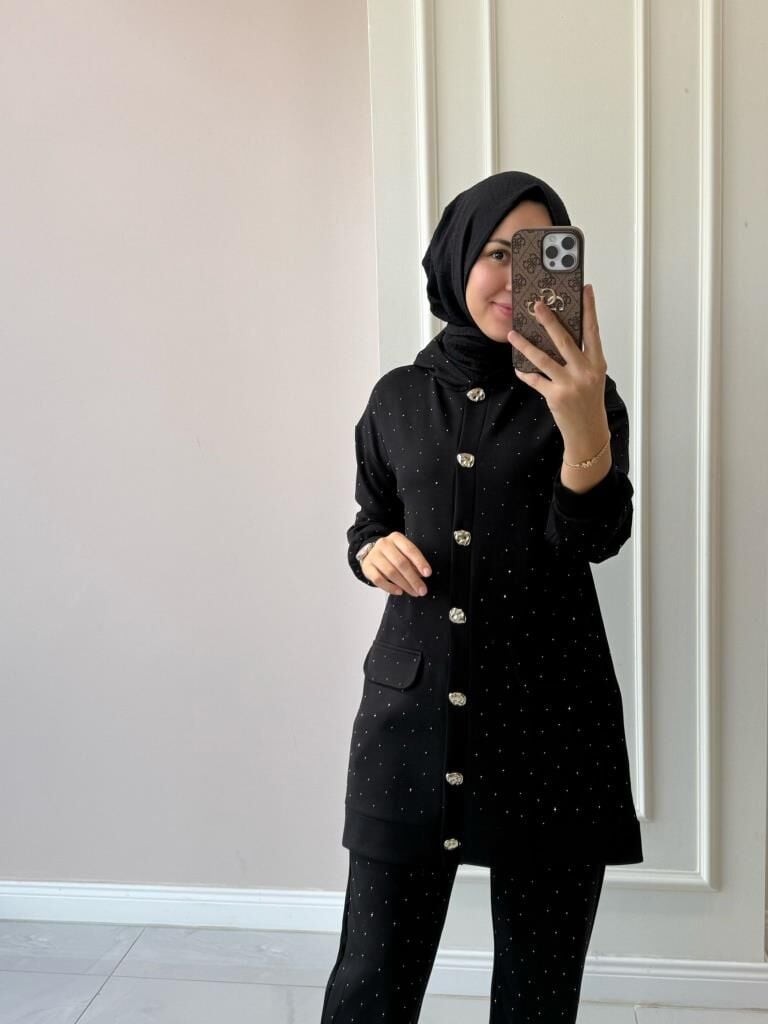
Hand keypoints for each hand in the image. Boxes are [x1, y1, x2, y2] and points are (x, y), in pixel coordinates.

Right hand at [361, 532, 431, 596]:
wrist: (373, 554)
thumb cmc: (393, 554)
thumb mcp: (404, 552)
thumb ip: (413, 562)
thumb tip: (421, 576)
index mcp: (396, 538)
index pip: (410, 550)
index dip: (420, 562)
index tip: (428, 573)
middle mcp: (384, 544)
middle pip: (401, 563)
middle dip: (413, 579)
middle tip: (422, 590)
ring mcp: (374, 555)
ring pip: (390, 572)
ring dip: (404, 585)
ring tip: (413, 592)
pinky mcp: (367, 567)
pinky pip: (378, 580)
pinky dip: (390, 587)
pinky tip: (399, 591)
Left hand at [507, 283, 610, 451]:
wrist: (588, 432)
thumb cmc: (590, 403)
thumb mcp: (592, 377)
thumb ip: (581, 358)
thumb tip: (560, 336)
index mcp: (596, 363)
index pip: (593, 330)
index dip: (589, 309)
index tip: (585, 290)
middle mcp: (584, 371)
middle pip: (564, 340)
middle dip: (549, 320)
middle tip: (537, 305)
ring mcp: (570, 384)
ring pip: (543, 358)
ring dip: (526, 345)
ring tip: (513, 334)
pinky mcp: (556, 396)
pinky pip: (535, 379)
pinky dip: (525, 372)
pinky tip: (517, 366)